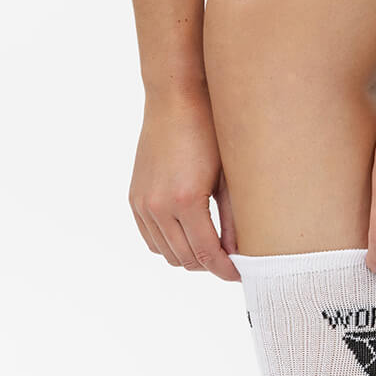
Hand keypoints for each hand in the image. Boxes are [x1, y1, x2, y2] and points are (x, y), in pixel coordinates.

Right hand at [129, 90, 239, 281]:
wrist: (175, 100)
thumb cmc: (209, 132)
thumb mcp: (228, 177)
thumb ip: (232, 220)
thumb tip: (238, 253)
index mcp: (186, 200)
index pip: (206, 253)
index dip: (225, 270)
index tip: (241, 274)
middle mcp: (159, 206)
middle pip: (186, 258)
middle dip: (209, 266)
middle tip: (230, 263)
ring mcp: (143, 203)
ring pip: (166, 253)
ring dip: (189, 257)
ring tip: (211, 250)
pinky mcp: (135, 198)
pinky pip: (150, 238)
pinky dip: (169, 246)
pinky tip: (188, 238)